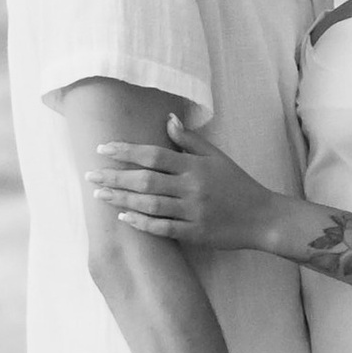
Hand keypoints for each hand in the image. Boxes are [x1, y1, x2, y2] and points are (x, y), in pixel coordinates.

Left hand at [90, 112, 284, 252]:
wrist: (261, 217)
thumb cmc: (237, 183)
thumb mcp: (216, 157)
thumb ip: (190, 140)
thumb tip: (167, 119)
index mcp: (195, 166)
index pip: (153, 154)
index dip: (125, 151)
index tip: (102, 149)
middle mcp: (192, 187)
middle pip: (145, 180)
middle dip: (114, 177)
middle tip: (90, 175)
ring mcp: (192, 211)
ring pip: (149, 205)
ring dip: (121, 200)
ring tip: (99, 196)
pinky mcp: (194, 233)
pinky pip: (162, 228)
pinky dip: (141, 223)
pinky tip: (123, 218)